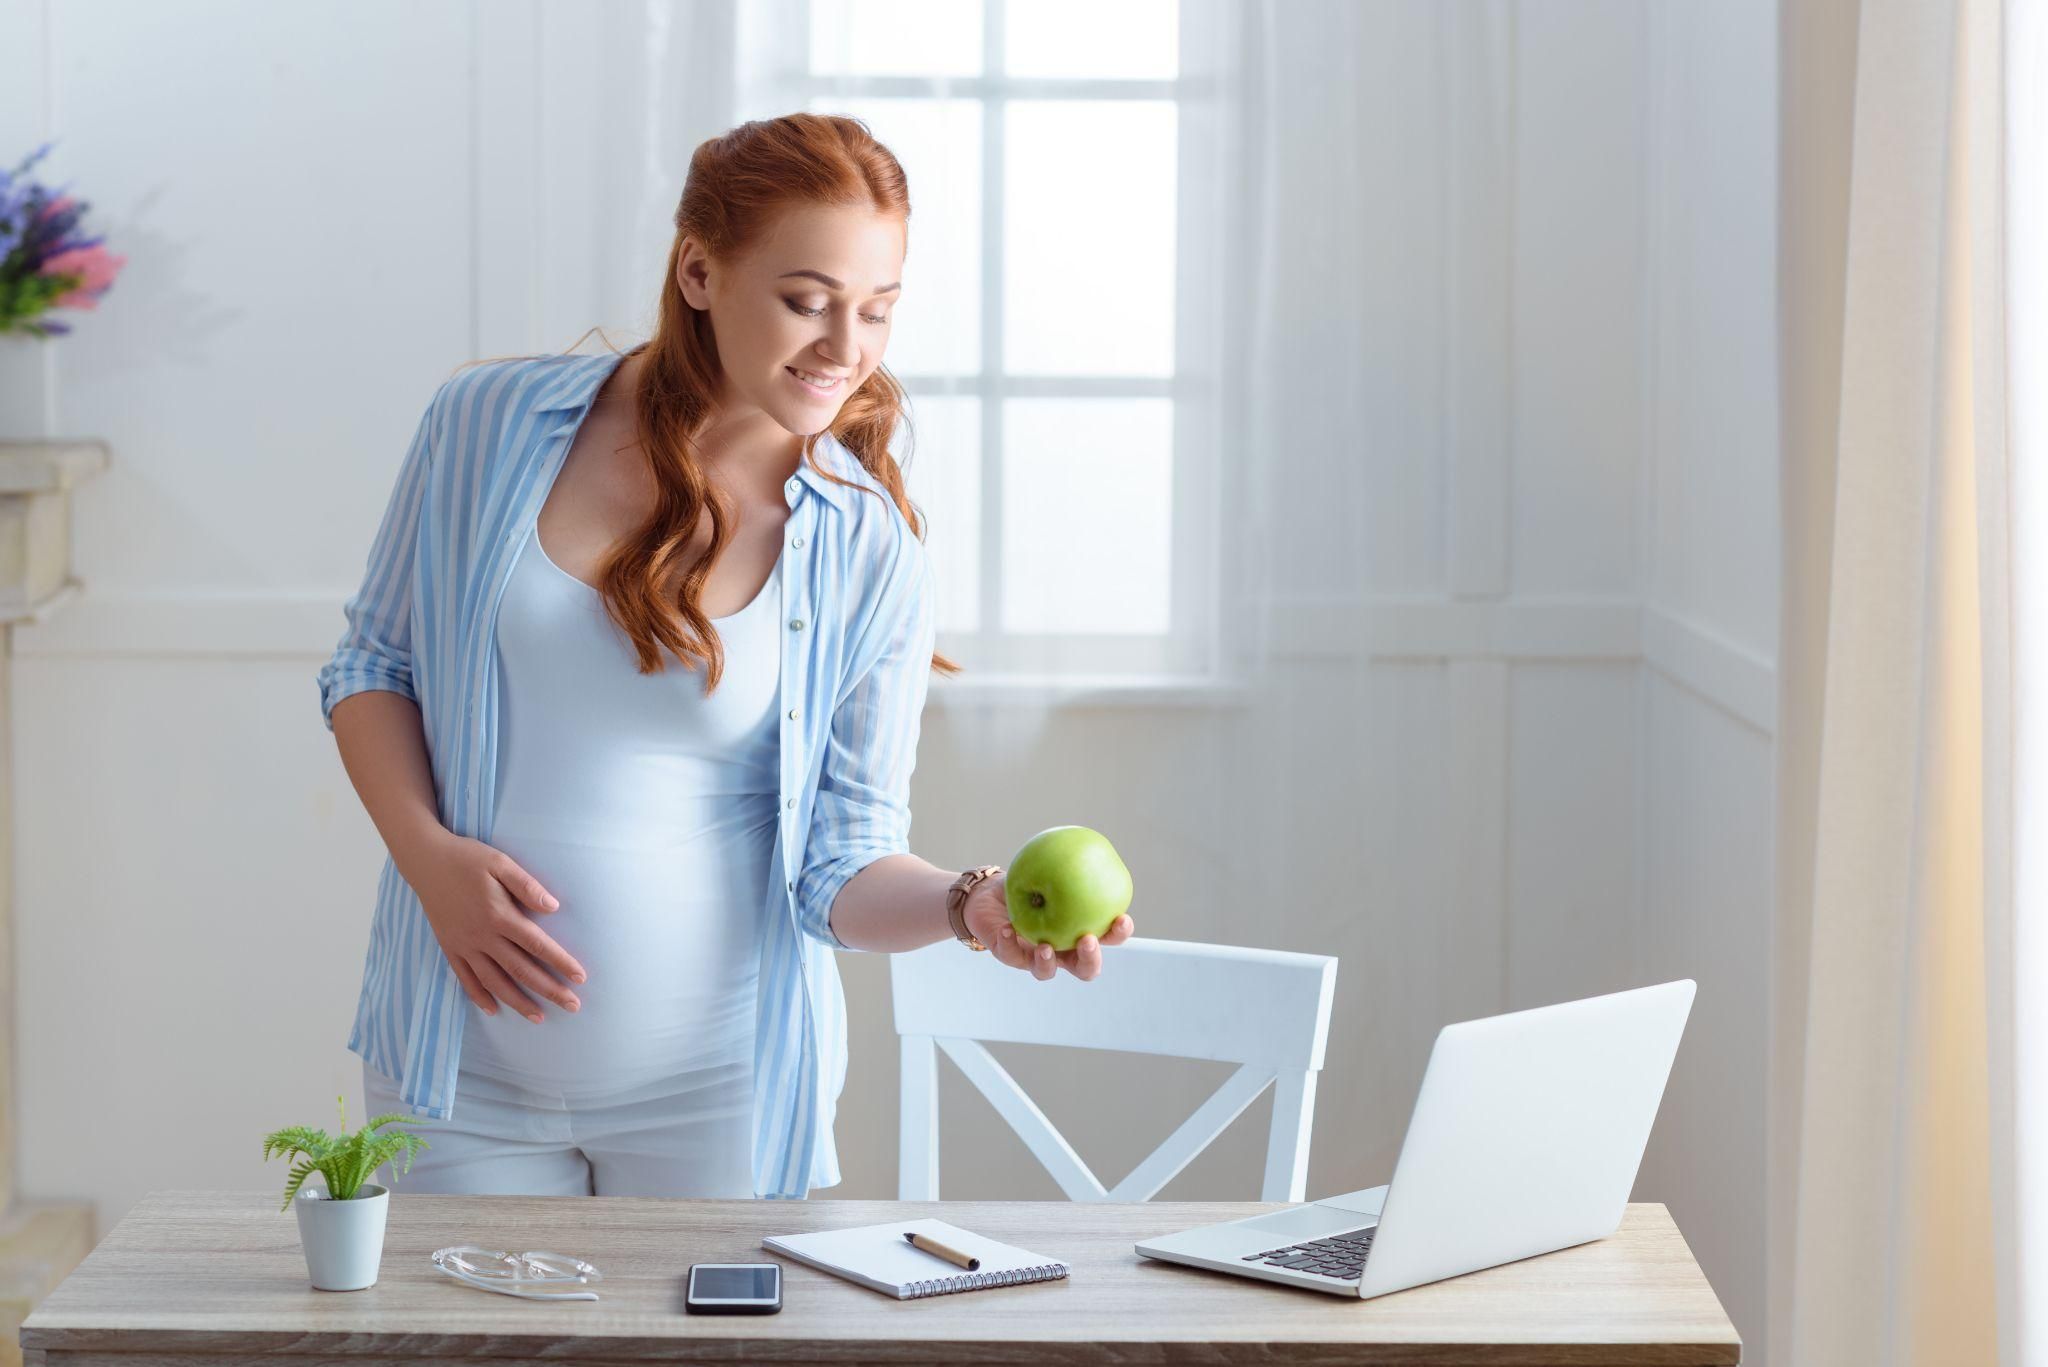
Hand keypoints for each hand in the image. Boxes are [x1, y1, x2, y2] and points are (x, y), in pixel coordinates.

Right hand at [400, 829, 588, 1023]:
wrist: (425, 860)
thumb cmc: (467, 859)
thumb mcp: (500, 863)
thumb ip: (527, 886)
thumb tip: (554, 908)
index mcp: (499, 915)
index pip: (537, 945)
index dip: (561, 962)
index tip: (580, 977)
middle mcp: (482, 936)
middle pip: (521, 970)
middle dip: (548, 990)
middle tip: (573, 1006)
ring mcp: (464, 945)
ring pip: (494, 981)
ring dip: (518, 1001)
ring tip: (539, 1017)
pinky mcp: (449, 947)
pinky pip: (465, 978)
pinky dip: (479, 996)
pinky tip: (493, 1009)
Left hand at [961, 871, 1135, 981]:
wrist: (990, 894)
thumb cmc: (1027, 880)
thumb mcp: (1047, 868)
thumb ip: (1065, 864)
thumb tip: (1085, 847)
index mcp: (1079, 931)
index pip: (1107, 937)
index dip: (1119, 933)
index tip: (1121, 918)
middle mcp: (1062, 951)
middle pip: (1084, 969)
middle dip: (1090, 960)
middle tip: (1087, 940)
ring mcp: (1035, 958)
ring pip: (1047, 972)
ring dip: (1048, 963)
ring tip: (1045, 948)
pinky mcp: (1009, 956)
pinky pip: (1010, 954)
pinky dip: (1009, 943)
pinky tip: (1007, 929)